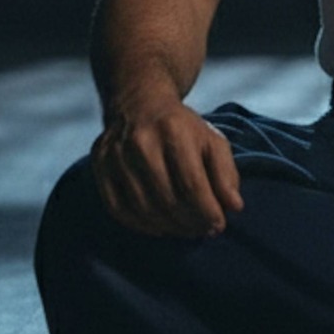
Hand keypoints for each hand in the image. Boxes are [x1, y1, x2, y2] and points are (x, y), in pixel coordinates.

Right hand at [91, 100, 244, 239]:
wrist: (139, 102)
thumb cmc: (182, 127)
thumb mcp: (211, 140)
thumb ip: (226, 173)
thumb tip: (234, 206)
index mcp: (173, 131)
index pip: (192, 185)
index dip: (207, 212)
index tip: (219, 226)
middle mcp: (141, 141)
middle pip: (167, 200)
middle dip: (190, 222)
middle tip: (203, 231)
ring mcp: (115, 154)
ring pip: (143, 208)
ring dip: (169, 227)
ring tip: (185, 230)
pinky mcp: (99, 165)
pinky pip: (118, 208)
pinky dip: (141, 225)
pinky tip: (160, 227)